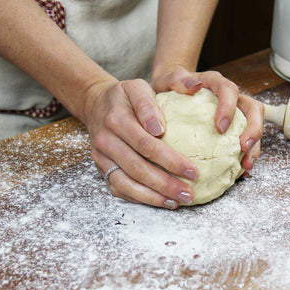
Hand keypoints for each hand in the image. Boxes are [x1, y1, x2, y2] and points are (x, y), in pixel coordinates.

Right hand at [82, 78, 198, 209]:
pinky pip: (119, 188)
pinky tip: (160, 201)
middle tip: (189, 193)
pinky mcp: (101, 168)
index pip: (147, 145)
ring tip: (177, 202)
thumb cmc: (125, 96)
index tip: (192, 171)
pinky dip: (140, 198)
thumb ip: (150, 101)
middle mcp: (106, 140)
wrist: (96, 104)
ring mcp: (101, 157)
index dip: (170, 160)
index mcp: (117, 119)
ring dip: (153, 196)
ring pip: (127, 183)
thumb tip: (161, 126)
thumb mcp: (138, 87)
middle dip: (165, 184)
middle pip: (138, 168)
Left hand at [151, 65, 263, 170]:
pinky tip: (240, 171)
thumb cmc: (168, 86)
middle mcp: (229, 97)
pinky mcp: (233, 128)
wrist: (168, 91)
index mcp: (215, 83)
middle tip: (243, 147)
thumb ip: (177, 79)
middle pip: (253, 108)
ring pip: (253, 126)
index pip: (229, 90)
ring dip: (254, 146)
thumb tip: (194, 86)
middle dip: (253, 128)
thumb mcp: (167, 79)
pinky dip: (245, 156)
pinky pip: (245, 141)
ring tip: (246, 164)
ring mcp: (234, 113)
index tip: (220, 127)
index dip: (229, 107)